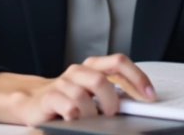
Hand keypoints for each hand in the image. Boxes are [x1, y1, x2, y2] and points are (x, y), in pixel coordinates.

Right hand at [17, 54, 155, 125]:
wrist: (34, 102)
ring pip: (84, 97)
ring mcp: (62, 83)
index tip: (150, 96)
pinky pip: (69, 109)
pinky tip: (75, 121)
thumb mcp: (93, 92)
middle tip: (112, 114)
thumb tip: (141, 101)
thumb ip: (113, 92)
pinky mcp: (50, 97)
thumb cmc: (70, 98)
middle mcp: (78, 71)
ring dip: (92, 114)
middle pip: (101, 80)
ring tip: (91, 121)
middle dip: (111, 102)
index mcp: (93, 66)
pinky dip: (77, 119)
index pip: (119, 62)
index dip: (137, 77)